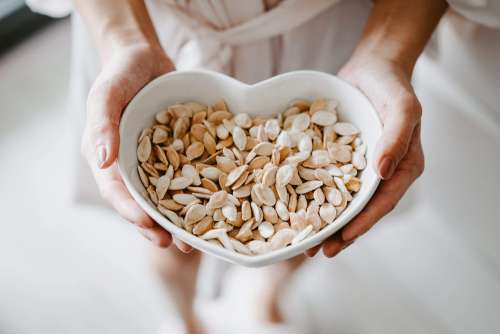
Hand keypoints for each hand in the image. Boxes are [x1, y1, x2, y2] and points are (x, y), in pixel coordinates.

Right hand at [81, 44, 191, 250]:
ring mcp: (154, 162)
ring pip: (166, 195)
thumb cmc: (120, 73)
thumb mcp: (107, 94)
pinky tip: (217, 204)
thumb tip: (101, 162)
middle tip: (175, 245)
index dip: (131, 211)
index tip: (148, 226)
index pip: (117, 192)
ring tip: (197, 239)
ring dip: (179, 217)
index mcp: (108, 158)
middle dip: (157, 226)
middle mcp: (130, 166)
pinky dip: (198, 191)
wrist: (144, 60)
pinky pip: (186, 175)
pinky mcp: (176, 154)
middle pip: (142, 202)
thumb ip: (102, 125)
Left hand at [306, 57, 424, 257]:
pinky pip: (328, 180)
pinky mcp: (341, 158)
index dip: (363, 223)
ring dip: (326, 221)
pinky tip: (295, 206)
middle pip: (361, 209)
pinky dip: (314, 195)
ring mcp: (360, 167)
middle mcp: (382, 173)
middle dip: (340, 232)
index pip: (382, 201)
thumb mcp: (403, 107)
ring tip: (304, 241)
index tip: (342, 239)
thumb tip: (384, 171)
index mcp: (403, 167)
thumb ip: (397, 136)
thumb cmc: (392, 85)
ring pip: (343, 200)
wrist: (374, 67)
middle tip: (317, 251)